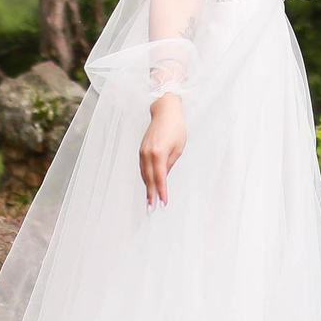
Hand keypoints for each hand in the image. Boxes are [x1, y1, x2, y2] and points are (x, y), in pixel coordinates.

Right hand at [140, 94, 185, 208]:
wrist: (164, 111)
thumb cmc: (175, 127)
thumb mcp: (178, 147)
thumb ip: (170, 163)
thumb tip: (164, 176)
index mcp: (159, 153)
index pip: (160, 178)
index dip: (161, 192)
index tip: (163, 203)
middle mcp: (148, 154)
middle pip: (149, 179)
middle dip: (151, 195)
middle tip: (151, 209)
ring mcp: (143, 151)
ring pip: (144, 174)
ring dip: (147, 187)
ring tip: (150, 201)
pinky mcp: (142, 150)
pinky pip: (143, 167)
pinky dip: (145, 177)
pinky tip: (148, 185)